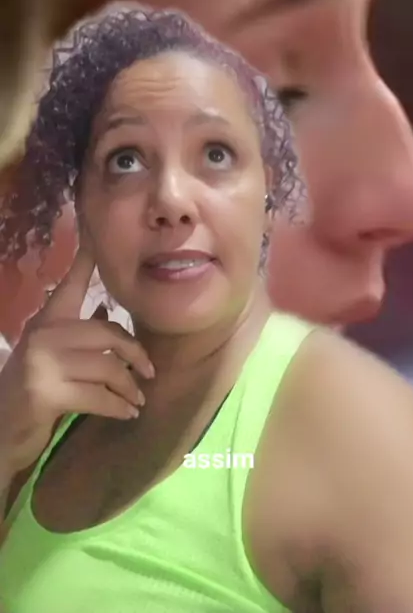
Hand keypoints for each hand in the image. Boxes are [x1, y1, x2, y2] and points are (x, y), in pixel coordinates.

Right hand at [0, 246, 153, 475]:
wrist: (2, 428)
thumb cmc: (34, 389)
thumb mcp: (53, 355)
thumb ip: (79, 334)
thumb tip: (107, 312)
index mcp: (47, 320)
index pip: (71, 283)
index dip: (86, 259)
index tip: (97, 234)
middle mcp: (44, 334)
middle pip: (106, 334)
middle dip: (134, 355)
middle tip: (149, 372)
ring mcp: (42, 362)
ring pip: (107, 368)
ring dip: (128, 388)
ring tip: (137, 400)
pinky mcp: (45, 392)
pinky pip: (97, 396)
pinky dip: (118, 407)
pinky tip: (127, 413)